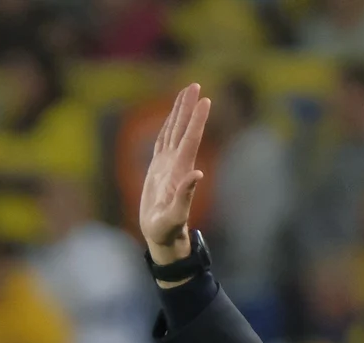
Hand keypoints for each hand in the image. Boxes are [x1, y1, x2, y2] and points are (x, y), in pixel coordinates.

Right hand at [139, 83, 209, 266]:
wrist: (162, 236)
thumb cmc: (168, 229)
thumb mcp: (175, 214)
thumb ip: (186, 195)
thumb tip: (197, 173)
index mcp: (181, 170)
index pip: (190, 139)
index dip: (197, 120)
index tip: (205, 100)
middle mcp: (177, 164)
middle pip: (183, 129)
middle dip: (188, 107)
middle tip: (195, 85)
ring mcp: (168, 165)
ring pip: (173, 132)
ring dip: (179, 112)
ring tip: (186, 93)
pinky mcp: (159, 170)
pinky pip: (162, 142)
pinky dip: (167, 127)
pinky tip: (170, 118)